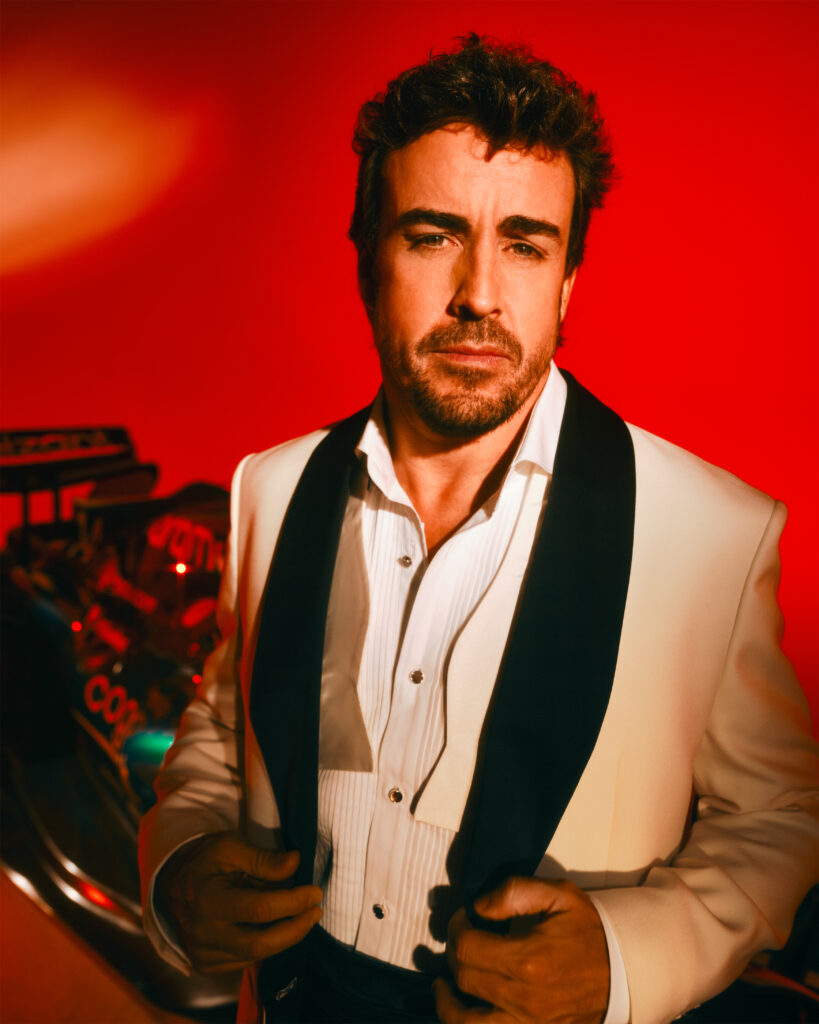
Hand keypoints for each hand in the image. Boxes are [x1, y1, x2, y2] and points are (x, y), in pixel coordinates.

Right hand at [156, 830, 321, 972]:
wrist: (172, 884)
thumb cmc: (205, 861)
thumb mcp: (230, 846)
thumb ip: (262, 858)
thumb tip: (295, 863)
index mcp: (206, 899)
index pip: (259, 908)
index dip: (292, 902)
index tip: (314, 892)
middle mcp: (202, 933)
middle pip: (259, 943)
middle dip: (295, 929)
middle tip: (316, 912)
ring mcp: (202, 953)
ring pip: (255, 955)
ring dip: (285, 937)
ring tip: (301, 916)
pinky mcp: (207, 965)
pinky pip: (245, 961)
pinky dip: (267, 946)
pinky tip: (278, 927)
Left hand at [434, 877, 608, 1023]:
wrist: (623, 971)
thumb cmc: (588, 931)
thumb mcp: (559, 895)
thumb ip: (514, 892)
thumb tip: (478, 907)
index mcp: (529, 960)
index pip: (467, 948)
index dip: (456, 929)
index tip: (463, 919)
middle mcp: (525, 999)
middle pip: (465, 979)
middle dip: (454, 956)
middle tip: (460, 942)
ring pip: (467, 1022)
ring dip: (448, 1003)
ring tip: (443, 986)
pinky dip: (469, 1023)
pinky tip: (464, 1009)